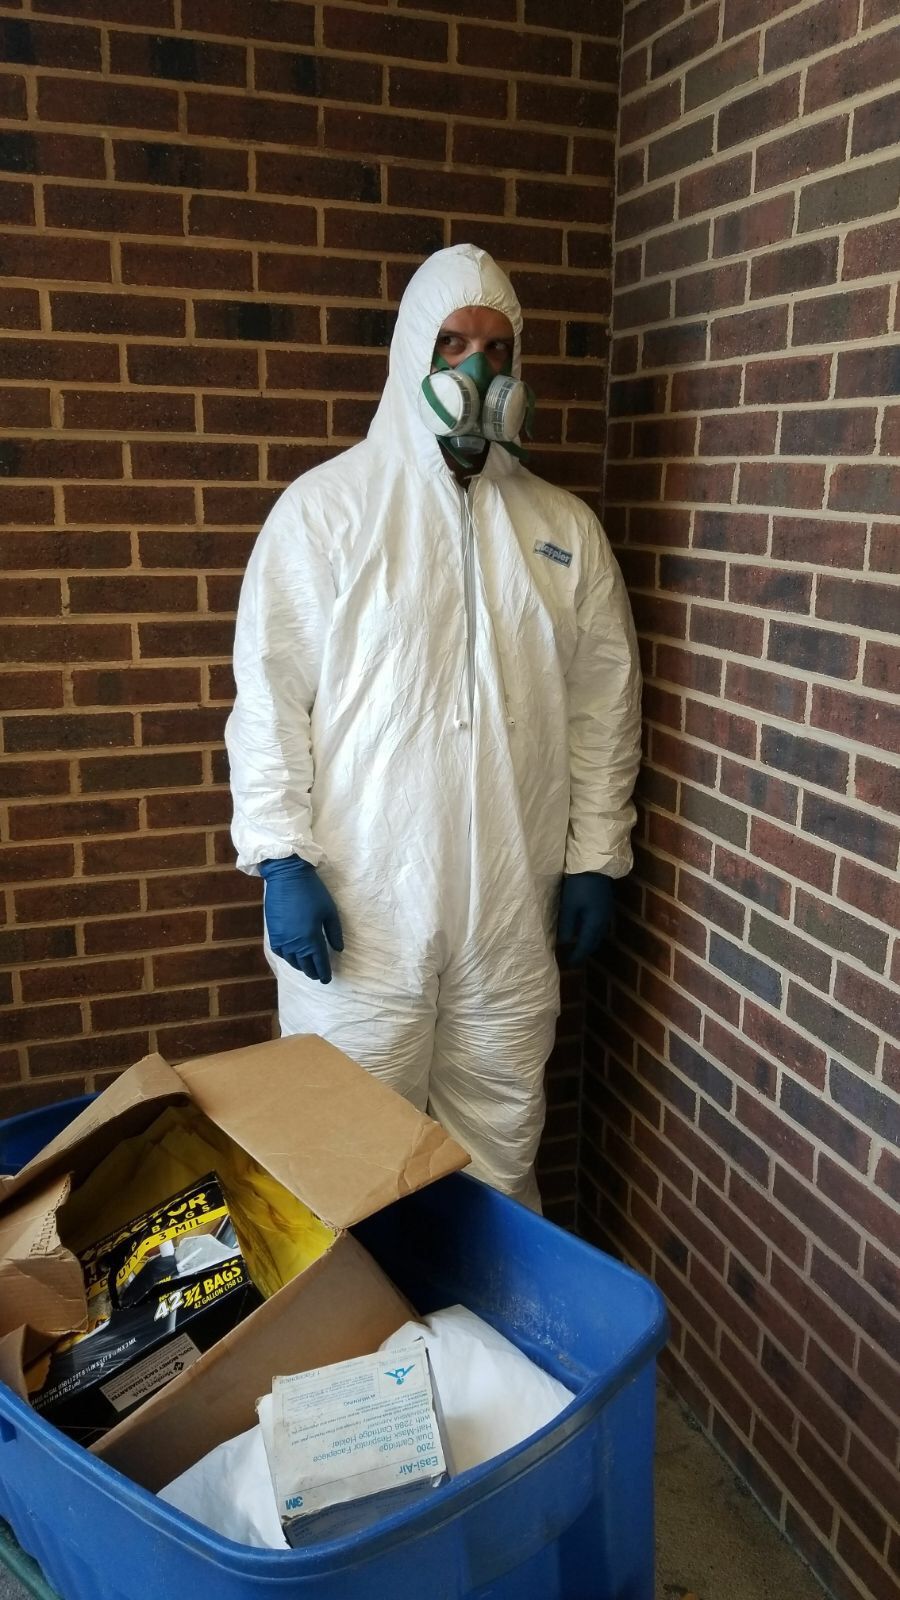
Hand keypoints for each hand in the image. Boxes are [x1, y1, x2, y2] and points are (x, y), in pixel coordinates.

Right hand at [258, 856, 343, 982]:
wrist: (287, 877)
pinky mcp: (272, 933)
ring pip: (291, 961)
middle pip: (305, 965)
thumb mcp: (329, 911)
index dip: (324, 973)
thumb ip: (335, 933)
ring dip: (300, 966)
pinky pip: (280, 953)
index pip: (319, 963)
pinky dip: (288, 958)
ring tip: (307, 967)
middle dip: (313, 972)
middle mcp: (295, 944)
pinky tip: (292, 956)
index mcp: (311, 939)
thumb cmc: (312, 892)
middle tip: (318, 975)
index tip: (327, 979)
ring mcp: (282, 940)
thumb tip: (338, 949)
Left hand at [556, 873, 613, 965]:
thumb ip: (567, 925)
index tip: (570, 965)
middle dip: (585, 951)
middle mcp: (604, 920)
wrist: (595, 866)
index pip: (586, 945)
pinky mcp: (605, 905)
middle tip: (574, 958)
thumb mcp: (569, 905)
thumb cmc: (580, 885)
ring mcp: (607, 912)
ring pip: (598, 933)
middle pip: (595, 942)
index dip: (578, 956)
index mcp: (595, 922)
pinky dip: (592, 932)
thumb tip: (566, 941)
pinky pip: (599, 925)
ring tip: (578, 945)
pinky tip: (584, 928)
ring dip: (589, 941)